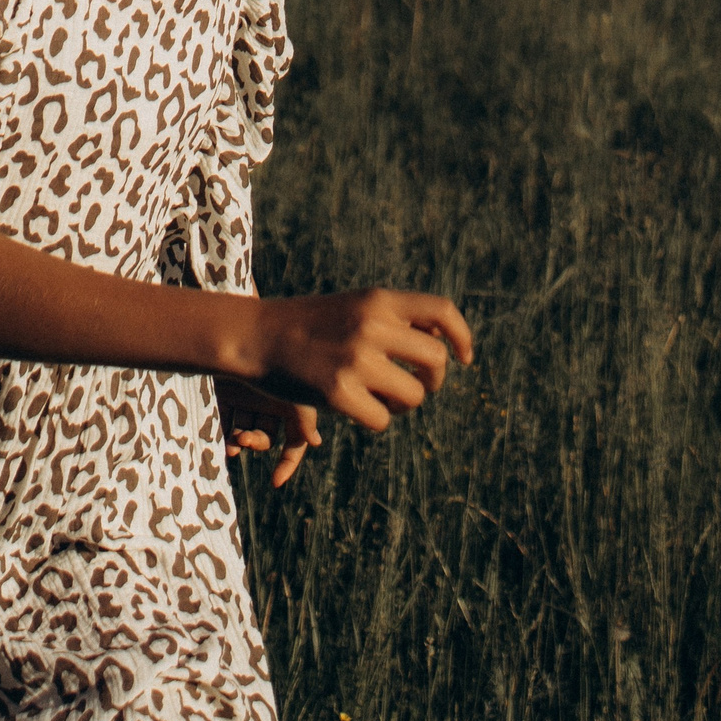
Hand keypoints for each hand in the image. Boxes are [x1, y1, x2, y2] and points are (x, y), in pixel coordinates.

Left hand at [215, 377, 320, 485]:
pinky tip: (226, 445)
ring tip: (234, 440)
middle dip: (257, 443)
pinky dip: (225, 434)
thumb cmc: (273, 369)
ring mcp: (247, 398)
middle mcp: (270, 402)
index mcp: (292, 403)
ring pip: (244, 430)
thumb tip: (316, 442)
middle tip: (244, 439)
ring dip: (239, 441)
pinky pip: (226, 419)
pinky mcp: (225, 393)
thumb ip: (306, 420)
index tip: (275, 482)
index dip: (288, 462)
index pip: (295, 439)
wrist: (238, 342)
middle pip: (266, 437)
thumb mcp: (294, 396)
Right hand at [249, 288, 474, 432]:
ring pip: (414, 396)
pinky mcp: (337, 392)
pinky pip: (382, 419)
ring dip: (404, 405)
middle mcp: (372, 325)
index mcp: (379, 300)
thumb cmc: (310, 324)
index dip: (462, 337)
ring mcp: (356, 359)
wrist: (256, 335)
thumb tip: (444, 343)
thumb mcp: (355, 306)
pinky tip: (358, 409)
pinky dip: (375, 420)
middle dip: (433, 380)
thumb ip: (395, 319)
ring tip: (383, 401)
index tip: (464, 358)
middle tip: (416, 387)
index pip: (442, 312)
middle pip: (436, 361)